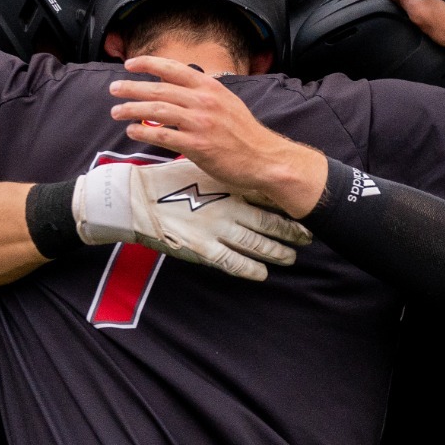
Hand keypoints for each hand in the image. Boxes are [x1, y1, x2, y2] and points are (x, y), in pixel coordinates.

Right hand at [73, 159, 313, 281]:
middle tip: (308, 238)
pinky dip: (251, 269)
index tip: (305, 211)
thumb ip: (223, 176)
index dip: (287, 206)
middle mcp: (229, 206)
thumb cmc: (166, 182)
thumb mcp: (199, 169)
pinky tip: (262, 274)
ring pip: (258, 244)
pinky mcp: (204, 249)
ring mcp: (218, 229)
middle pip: (270, 222)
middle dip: (292, 232)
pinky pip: (234, 263)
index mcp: (228, 186)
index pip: (267, 197)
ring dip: (277, 253)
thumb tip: (242, 172)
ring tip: (290, 258)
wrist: (136, 199)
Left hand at [109, 56, 327, 217]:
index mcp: (210, 87)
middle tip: (114, 89)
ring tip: (116, 112)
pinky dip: (144, 132)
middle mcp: (204, 101)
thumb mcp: (227, 102)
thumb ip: (203, 93)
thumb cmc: (244, 133)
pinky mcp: (198, 145)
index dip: (149, 63)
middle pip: (160, 88)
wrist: (265, 158)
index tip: (130, 64)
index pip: (174, 68)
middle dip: (132, 87)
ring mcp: (200, 123)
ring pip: (158, 110)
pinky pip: (163, 135)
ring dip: (132, 109)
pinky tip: (132, 132)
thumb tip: (177, 88)